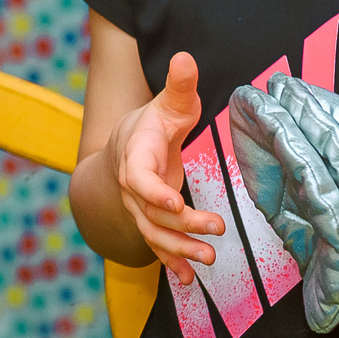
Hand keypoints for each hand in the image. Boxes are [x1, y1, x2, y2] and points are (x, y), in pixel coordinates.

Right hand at [114, 53, 225, 282]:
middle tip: (216, 228)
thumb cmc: (151, 123)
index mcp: (135, 156)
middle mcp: (131, 187)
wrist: (122, 146)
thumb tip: (185, 57)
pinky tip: (187, 280)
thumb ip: (179, 85)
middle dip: (182, 225)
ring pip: (153, 234)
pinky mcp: (149, 221)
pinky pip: (156, 246)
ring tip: (208, 260)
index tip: (175, 202)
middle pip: (151, 212)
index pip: (137, 178)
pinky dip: (170, 263)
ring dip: (178, 250)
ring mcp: (138, 208)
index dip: (154, 191)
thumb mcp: (168, 103)